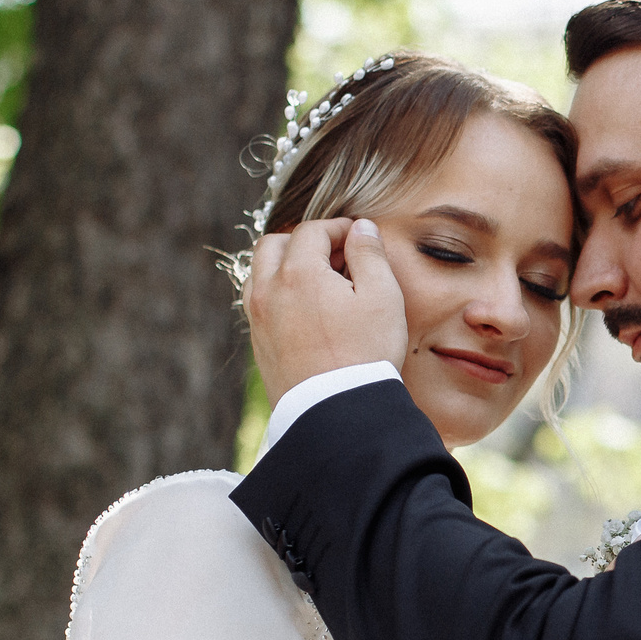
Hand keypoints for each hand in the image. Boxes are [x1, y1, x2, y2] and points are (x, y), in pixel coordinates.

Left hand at [246, 218, 408, 403]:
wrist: (335, 411)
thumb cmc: (365, 353)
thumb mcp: (382, 297)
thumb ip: (370, 254)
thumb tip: (361, 228)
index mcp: (299, 273)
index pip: (312, 231)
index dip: (338, 228)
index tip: (358, 238)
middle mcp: (269, 290)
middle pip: (274, 244)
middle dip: (304, 240)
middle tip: (336, 254)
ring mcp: (258, 318)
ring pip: (260, 271)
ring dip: (285, 264)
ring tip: (318, 279)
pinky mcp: (258, 342)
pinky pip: (258, 301)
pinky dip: (277, 290)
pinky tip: (304, 307)